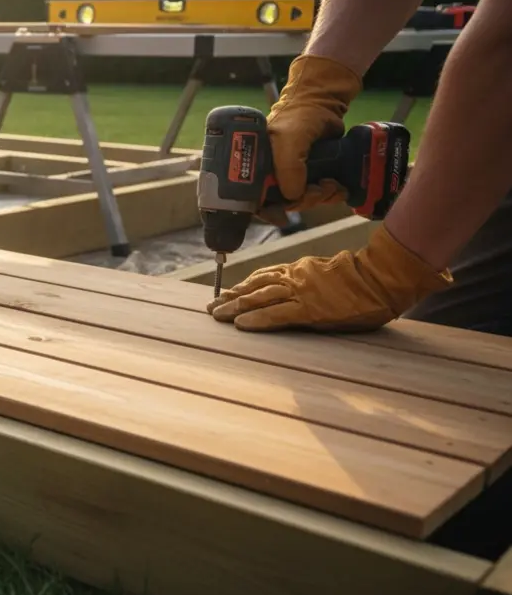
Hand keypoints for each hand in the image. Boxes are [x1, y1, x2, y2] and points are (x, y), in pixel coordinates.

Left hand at [207, 223, 452, 331]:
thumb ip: (313, 277)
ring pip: (259, 299)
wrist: (383, 276)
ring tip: (217, 315)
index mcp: (301, 269)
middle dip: (231, 298)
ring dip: (234, 308)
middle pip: (255, 288)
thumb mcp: (331, 272)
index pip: (265, 276)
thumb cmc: (364, 277)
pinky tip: (240, 325)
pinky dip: (256, 320)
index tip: (228, 292)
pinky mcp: (309, 310)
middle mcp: (295, 278)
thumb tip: (303, 284)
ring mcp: (301, 293)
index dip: (244, 285)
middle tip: (212, 306)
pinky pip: (276, 315)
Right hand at [258, 54, 363, 222]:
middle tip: (320, 188)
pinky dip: (330, 195)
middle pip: (284, 204)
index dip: (270, 210)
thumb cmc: (297, 118)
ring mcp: (293, 175)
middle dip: (305, 200)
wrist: (323, 103)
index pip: (255, 201)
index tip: (286, 212)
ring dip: (321, 198)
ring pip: (303, 200)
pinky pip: (318, 194)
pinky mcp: (312, 174)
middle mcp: (271, 175)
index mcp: (256, 169)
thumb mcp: (287, 141)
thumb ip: (287, 168)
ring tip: (332, 185)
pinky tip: (338, 188)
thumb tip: (293, 196)